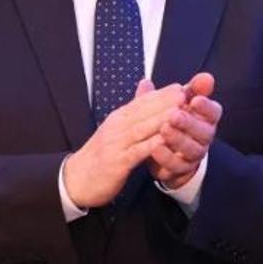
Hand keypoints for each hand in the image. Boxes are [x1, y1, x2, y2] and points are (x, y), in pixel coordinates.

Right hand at [63, 80, 184, 207]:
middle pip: (143, 111)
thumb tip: (147, 84)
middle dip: (165, 101)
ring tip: (179, 112)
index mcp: (119, 118)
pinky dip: (151, 145)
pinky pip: (137, 152)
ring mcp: (116, 144)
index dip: (162, 94)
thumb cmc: (102, 154)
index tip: (182, 86)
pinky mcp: (117, 162)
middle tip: (186, 93)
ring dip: (161, 119)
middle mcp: (117, 127)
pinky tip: (165, 141)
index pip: (142, 101)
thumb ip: (134, 110)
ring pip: (141, 128)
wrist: (76, 179)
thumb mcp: (117, 129)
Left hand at [146, 72, 222, 188]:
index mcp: (205, 118)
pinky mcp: (182, 169)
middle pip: (205, 132)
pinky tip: (154, 147)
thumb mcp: (174, 103)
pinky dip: (166, 156)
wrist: (166, 152)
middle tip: (174, 114)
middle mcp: (204, 137)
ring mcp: (194, 154)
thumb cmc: (174, 122)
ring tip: (164, 129)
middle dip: (189, 123)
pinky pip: (178, 165)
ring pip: (192, 149)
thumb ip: (182, 90)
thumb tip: (183, 77)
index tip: (195, 98)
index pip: (214, 111)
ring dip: (178, 139)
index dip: (206, 106)